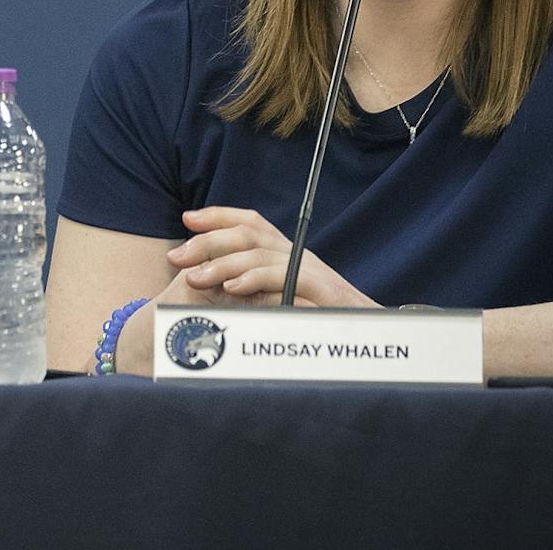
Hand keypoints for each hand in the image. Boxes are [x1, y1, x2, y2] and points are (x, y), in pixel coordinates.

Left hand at [164, 207, 376, 308]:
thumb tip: (218, 282)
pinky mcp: (320, 287)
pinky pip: (281, 274)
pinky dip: (253, 278)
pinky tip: (230, 287)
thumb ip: (256, 289)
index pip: (251, 221)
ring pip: (258, 252)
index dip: (219, 215)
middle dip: (207, 240)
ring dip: (221, 262)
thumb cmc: (326, 322)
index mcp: (286, 252)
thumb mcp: (283, 301)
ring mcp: (308, 268)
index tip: (188, 219)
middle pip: (248, 232)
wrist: (376, 337)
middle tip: (176, 256)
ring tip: (193, 276)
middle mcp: (296, 253)